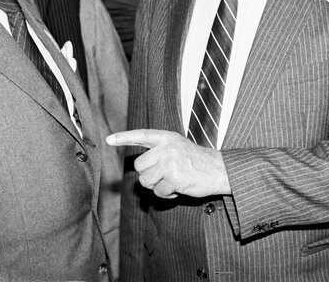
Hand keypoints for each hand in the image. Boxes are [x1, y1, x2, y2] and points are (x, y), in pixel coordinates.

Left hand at [106, 129, 229, 198]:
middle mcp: (166, 147)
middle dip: (148, 175)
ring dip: (156, 186)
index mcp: (167, 137)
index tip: (109, 140)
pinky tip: (178, 187)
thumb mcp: (177, 147)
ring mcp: (169, 162)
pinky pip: (158, 192)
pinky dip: (166, 194)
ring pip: (145, 181)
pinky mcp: (173, 177)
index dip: (124, 137)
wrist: (219, 169)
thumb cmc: (196, 161)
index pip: (141, 135)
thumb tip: (139, 168)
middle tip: (165, 175)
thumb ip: (159, 152)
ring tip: (173, 180)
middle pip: (139, 166)